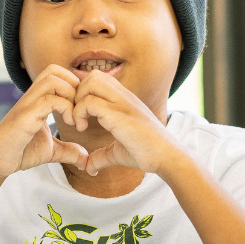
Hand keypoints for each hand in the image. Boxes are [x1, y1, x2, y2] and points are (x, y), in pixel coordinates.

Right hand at [0, 65, 87, 184]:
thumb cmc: (19, 153)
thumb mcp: (50, 150)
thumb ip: (68, 150)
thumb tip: (86, 158)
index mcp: (37, 100)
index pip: (56, 74)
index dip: (75, 85)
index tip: (83, 109)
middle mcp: (31, 98)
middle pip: (54, 70)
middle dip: (74, 85)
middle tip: (81, 109)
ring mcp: (26, 106)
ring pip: (51, 80)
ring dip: (70, 95)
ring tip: (75, 118)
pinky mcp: (24, 118)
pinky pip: (47, 101)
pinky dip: (65, 108)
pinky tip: (70, 124)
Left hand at [68, 70, 189, 176]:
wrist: (168, 158)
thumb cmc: (147, 154)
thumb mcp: (118, 152)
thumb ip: (102, 156)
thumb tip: (89, 168)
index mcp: (124, 100)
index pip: (99, 79)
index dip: (83, 94)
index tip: (80, 116)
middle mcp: (123, 97)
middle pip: (93, 76)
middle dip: (78, 93)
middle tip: (76, 116)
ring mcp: (122, 103)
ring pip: (90, 82)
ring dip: (77, 100)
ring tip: (78, 122)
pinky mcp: (119, 115)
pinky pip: (89, 102)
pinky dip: (79, 113)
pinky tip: (82, 129)